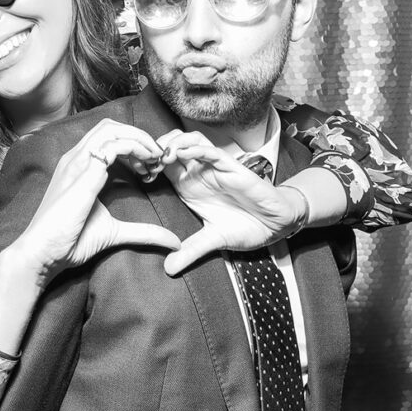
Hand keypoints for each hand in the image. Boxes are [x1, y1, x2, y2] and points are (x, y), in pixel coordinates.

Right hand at [14, 119, 180, 283]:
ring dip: (139, 139)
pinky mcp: (82, 173)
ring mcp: (77, 163)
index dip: (134, 145)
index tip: (152, 167)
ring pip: (111, 129)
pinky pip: (111, 145)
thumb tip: (173, 242)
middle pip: (110, 126)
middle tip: (158, 157)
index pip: (108, 138)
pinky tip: (146, 165)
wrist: (42, 254)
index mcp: (79, 167)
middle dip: (139, 136)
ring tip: (155, 158)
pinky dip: (135, 148)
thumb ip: (143, 232)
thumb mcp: (115, 233)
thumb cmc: (69, 242)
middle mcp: (76, 159)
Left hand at [156, 130, 306, 275]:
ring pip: (190, 141)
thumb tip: (168, 269)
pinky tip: (182, 153)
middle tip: (143, 160)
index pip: (162, 165)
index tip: (136, 171)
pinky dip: (195, 148)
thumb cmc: (246, 227)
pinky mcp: (232, 167)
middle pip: (171, 145)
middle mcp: (199, 173)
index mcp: (189, 186)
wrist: (276, 225)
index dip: (147, 163)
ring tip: (161, 156)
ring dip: (173, 143)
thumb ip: (190, 251)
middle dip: (155, 147)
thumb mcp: (212, 241)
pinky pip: (211, 151)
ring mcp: (214, 168)